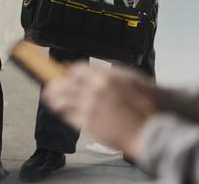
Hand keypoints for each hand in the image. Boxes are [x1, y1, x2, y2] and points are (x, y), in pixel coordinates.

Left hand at [41, 63, 158, 158]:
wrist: (150, 129)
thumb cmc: (143, 104)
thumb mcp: (129, 79)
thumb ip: (106, 72)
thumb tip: (92, 69)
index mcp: (105, 77)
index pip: (77, 70)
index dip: (69, 71)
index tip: (64, 73)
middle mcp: (95, 91)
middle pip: (67, 84)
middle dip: (56, 84)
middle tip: (50, 85)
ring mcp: (91, 108)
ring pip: (64, 100)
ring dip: (54, 98)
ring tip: (49, 97)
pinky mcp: (89, 124)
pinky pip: (69, 116)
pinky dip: (62, 111)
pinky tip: (58, 110)